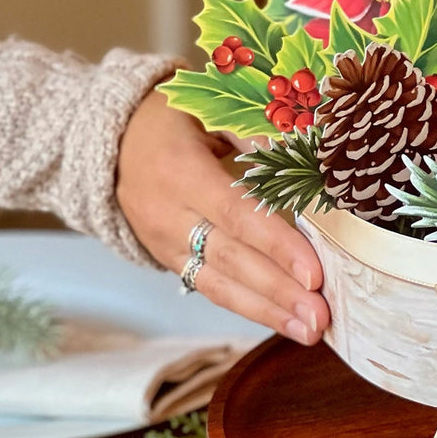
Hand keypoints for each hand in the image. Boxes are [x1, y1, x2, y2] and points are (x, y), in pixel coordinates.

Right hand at [116, 90, 328, 344]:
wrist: (115, 139)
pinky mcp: (168, 260)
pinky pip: (210, 286)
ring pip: (218, 284)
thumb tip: (305, 161)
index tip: (313, 273)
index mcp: (178, 170)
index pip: (236, 215)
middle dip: (278, 291)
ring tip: (310, 331)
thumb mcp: (210, 106)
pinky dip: (248, 306)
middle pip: (230, 259)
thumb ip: (255, 133)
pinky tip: (282, 320)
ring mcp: (164, 242)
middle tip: (321, 316)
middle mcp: (166, 214)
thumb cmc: (174, 115)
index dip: (276, 245)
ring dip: (267, 311)